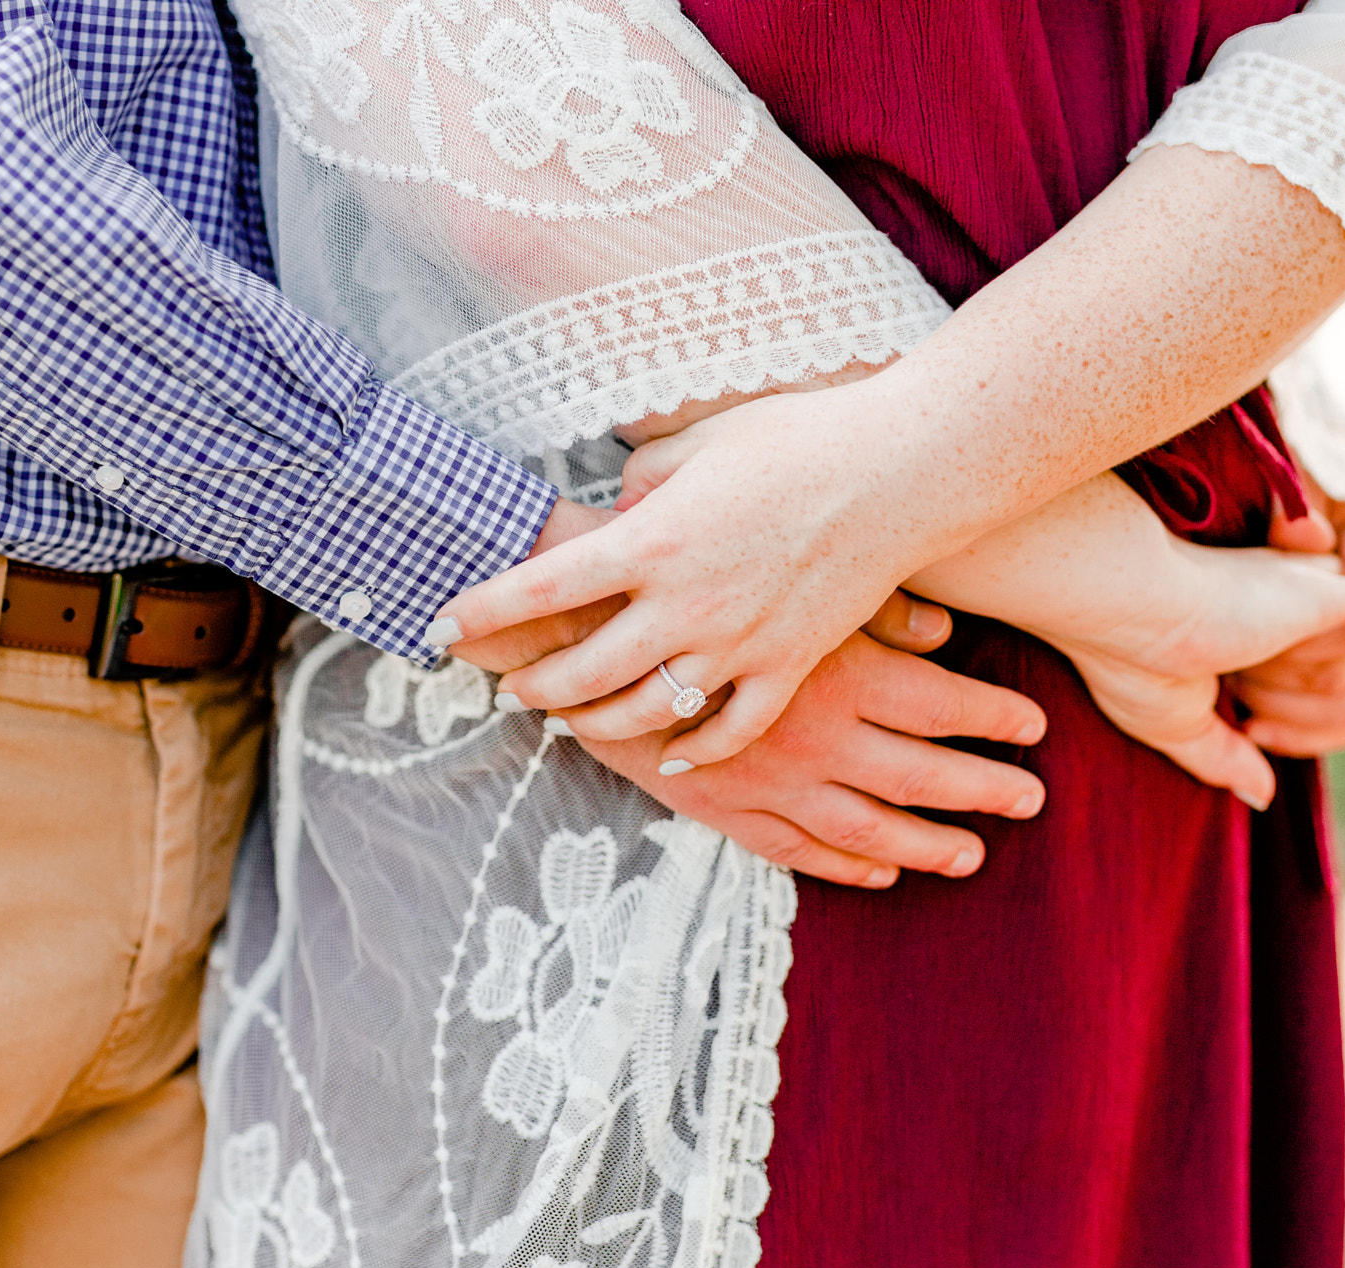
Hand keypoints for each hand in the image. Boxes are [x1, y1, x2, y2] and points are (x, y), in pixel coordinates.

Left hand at [433, 381, 941, 767]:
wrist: (904, 468)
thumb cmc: (800, 436)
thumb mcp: (701, 440)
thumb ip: (646, 478)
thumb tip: (622, 506)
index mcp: (653, 538)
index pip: (542, 586)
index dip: (481, 611)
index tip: (441, 626)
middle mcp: (685, 602)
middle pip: (581, 669)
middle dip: (530, 682)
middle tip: (508, 682)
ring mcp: (739, 643)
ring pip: (645, 710)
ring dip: (594, 720)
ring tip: (570, 717)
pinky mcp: (790, 665)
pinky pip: (732, 729)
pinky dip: (696, 747)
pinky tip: (671, 753)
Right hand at [572, 627, 1046, 887]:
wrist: (589, 630)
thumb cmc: (695, 585)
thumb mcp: (791, 579)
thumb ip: (871, 607)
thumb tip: (944, 631)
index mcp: (836, 675)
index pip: (942, 706)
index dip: (994, 720)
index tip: (1036, 727)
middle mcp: (814, 736)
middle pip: (920, 776)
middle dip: (983, 791)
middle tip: (1032, 798)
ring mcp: (770, 782)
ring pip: (867, 829)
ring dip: (926, 846)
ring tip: (972, 855)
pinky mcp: (724, 807)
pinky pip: (797, 850)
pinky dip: (843, 868)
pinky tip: (880, 874)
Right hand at [1054, 536, 1344, 807]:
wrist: (1122, 612)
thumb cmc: (1128, 660)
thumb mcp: (1173, 724)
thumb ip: (1223, 756)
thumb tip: (1262, 795)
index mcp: (1232, 629)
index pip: (1292, 672)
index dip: (1290, 713)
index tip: (1252, 731)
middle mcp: (1269, 604)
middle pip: (1331, 665)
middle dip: (1313, 702)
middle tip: (1257, 721)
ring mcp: (1295, 594)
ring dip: (1322, 682)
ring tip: (1255, 680)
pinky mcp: (1316, 590)